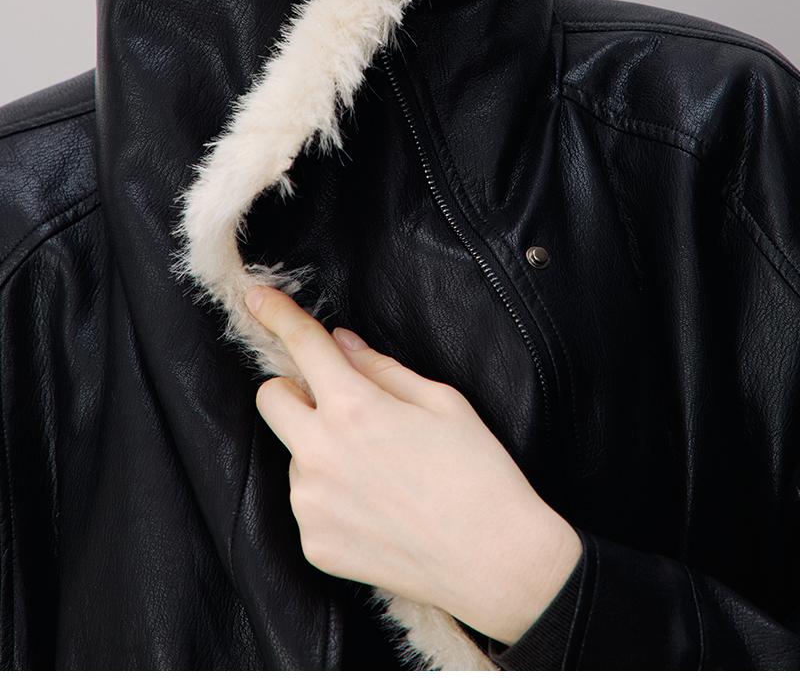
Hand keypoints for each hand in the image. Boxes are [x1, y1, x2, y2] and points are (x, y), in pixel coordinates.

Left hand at [245, 286, 581, 643]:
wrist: (497, 563)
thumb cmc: (479, 474)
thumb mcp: (442, 402)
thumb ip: (382, 368)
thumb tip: (342, 344)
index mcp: (354, 409)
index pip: (304, 346)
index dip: (278, 314)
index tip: (257, 298)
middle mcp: (320, 455)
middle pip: (271, 399)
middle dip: (295, 391)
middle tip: (339, 403)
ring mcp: (312, 504)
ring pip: (293, 454)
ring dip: (319, 450)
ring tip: (380, 472)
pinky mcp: (315, 544)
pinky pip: (307, 502)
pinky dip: (331, 498)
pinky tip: (376, 509)